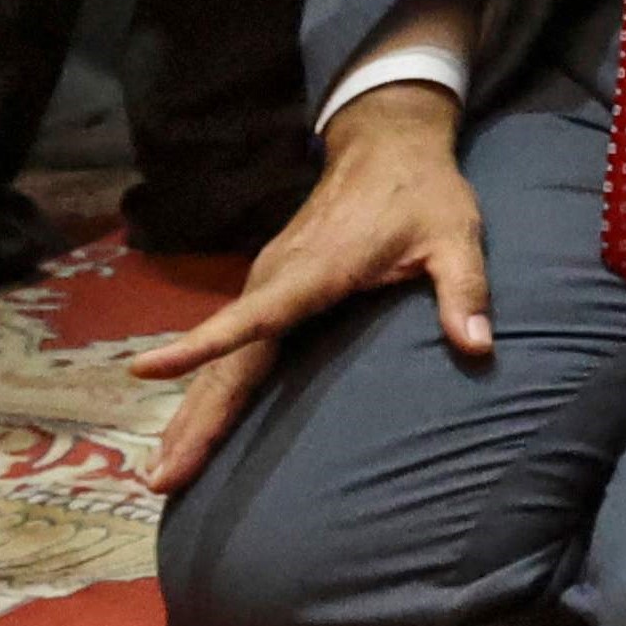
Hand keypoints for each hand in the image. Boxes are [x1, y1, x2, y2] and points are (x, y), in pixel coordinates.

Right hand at [131, 87, 487, 493]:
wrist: (388, 146)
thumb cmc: (423, 193)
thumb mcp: (456, 236)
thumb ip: (465, 290)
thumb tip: (480, 347)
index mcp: (314, 271)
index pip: (252, 317)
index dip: (202, 346)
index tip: (146, 370)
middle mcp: (276, 278)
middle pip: (226, 359)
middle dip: (193, 418)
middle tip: (161, 479)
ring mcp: (267, 281)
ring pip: (223, 358)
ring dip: (192, 412)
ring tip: (164, 473)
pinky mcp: (270, 286)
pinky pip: (234, 346)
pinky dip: (208, 388)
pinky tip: (194, 426)